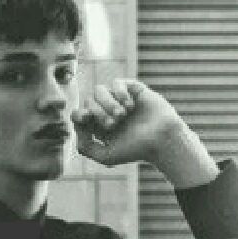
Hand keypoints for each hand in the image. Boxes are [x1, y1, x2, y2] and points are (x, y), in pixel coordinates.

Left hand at [73, 79, 217, 186]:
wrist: (161, 140)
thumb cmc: (136, 150)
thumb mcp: (106, 156)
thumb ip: (85, 147)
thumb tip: (76, 129)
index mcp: (100, 127)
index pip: (80, 114)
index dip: (78, 114)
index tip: (85, 118)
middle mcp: (108, 112)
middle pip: (88, 101)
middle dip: (98, 112)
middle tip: (113, 124)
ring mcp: (120, 100)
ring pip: (99, 90)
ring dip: (108, 103)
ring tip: (122, 115)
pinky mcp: (133, 89)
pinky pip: (117, 82)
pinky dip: (120, 93)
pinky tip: (130, 106)